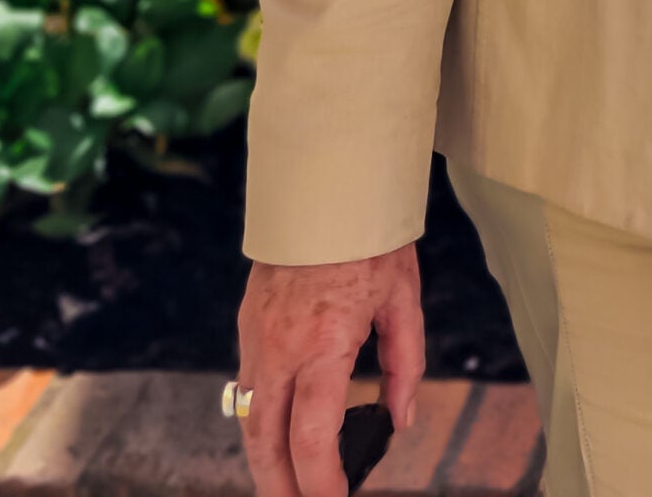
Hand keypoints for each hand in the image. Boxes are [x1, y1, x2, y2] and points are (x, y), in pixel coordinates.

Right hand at [236, 249, 423, 496]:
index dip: (321, 482)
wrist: (327, 185)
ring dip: (264, 461)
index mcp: (323, 344)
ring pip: (249, 420)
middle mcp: (280, 348)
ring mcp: (256, 337)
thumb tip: (401, 419)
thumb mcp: (404, 298)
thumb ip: (404, 365)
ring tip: (288, 486)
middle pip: (266, 443)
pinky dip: (259, 422)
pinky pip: (247, 388)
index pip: (312, 437)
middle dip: (280, 487)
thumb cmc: (371, 239)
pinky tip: (278, 435)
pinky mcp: (247, 324)